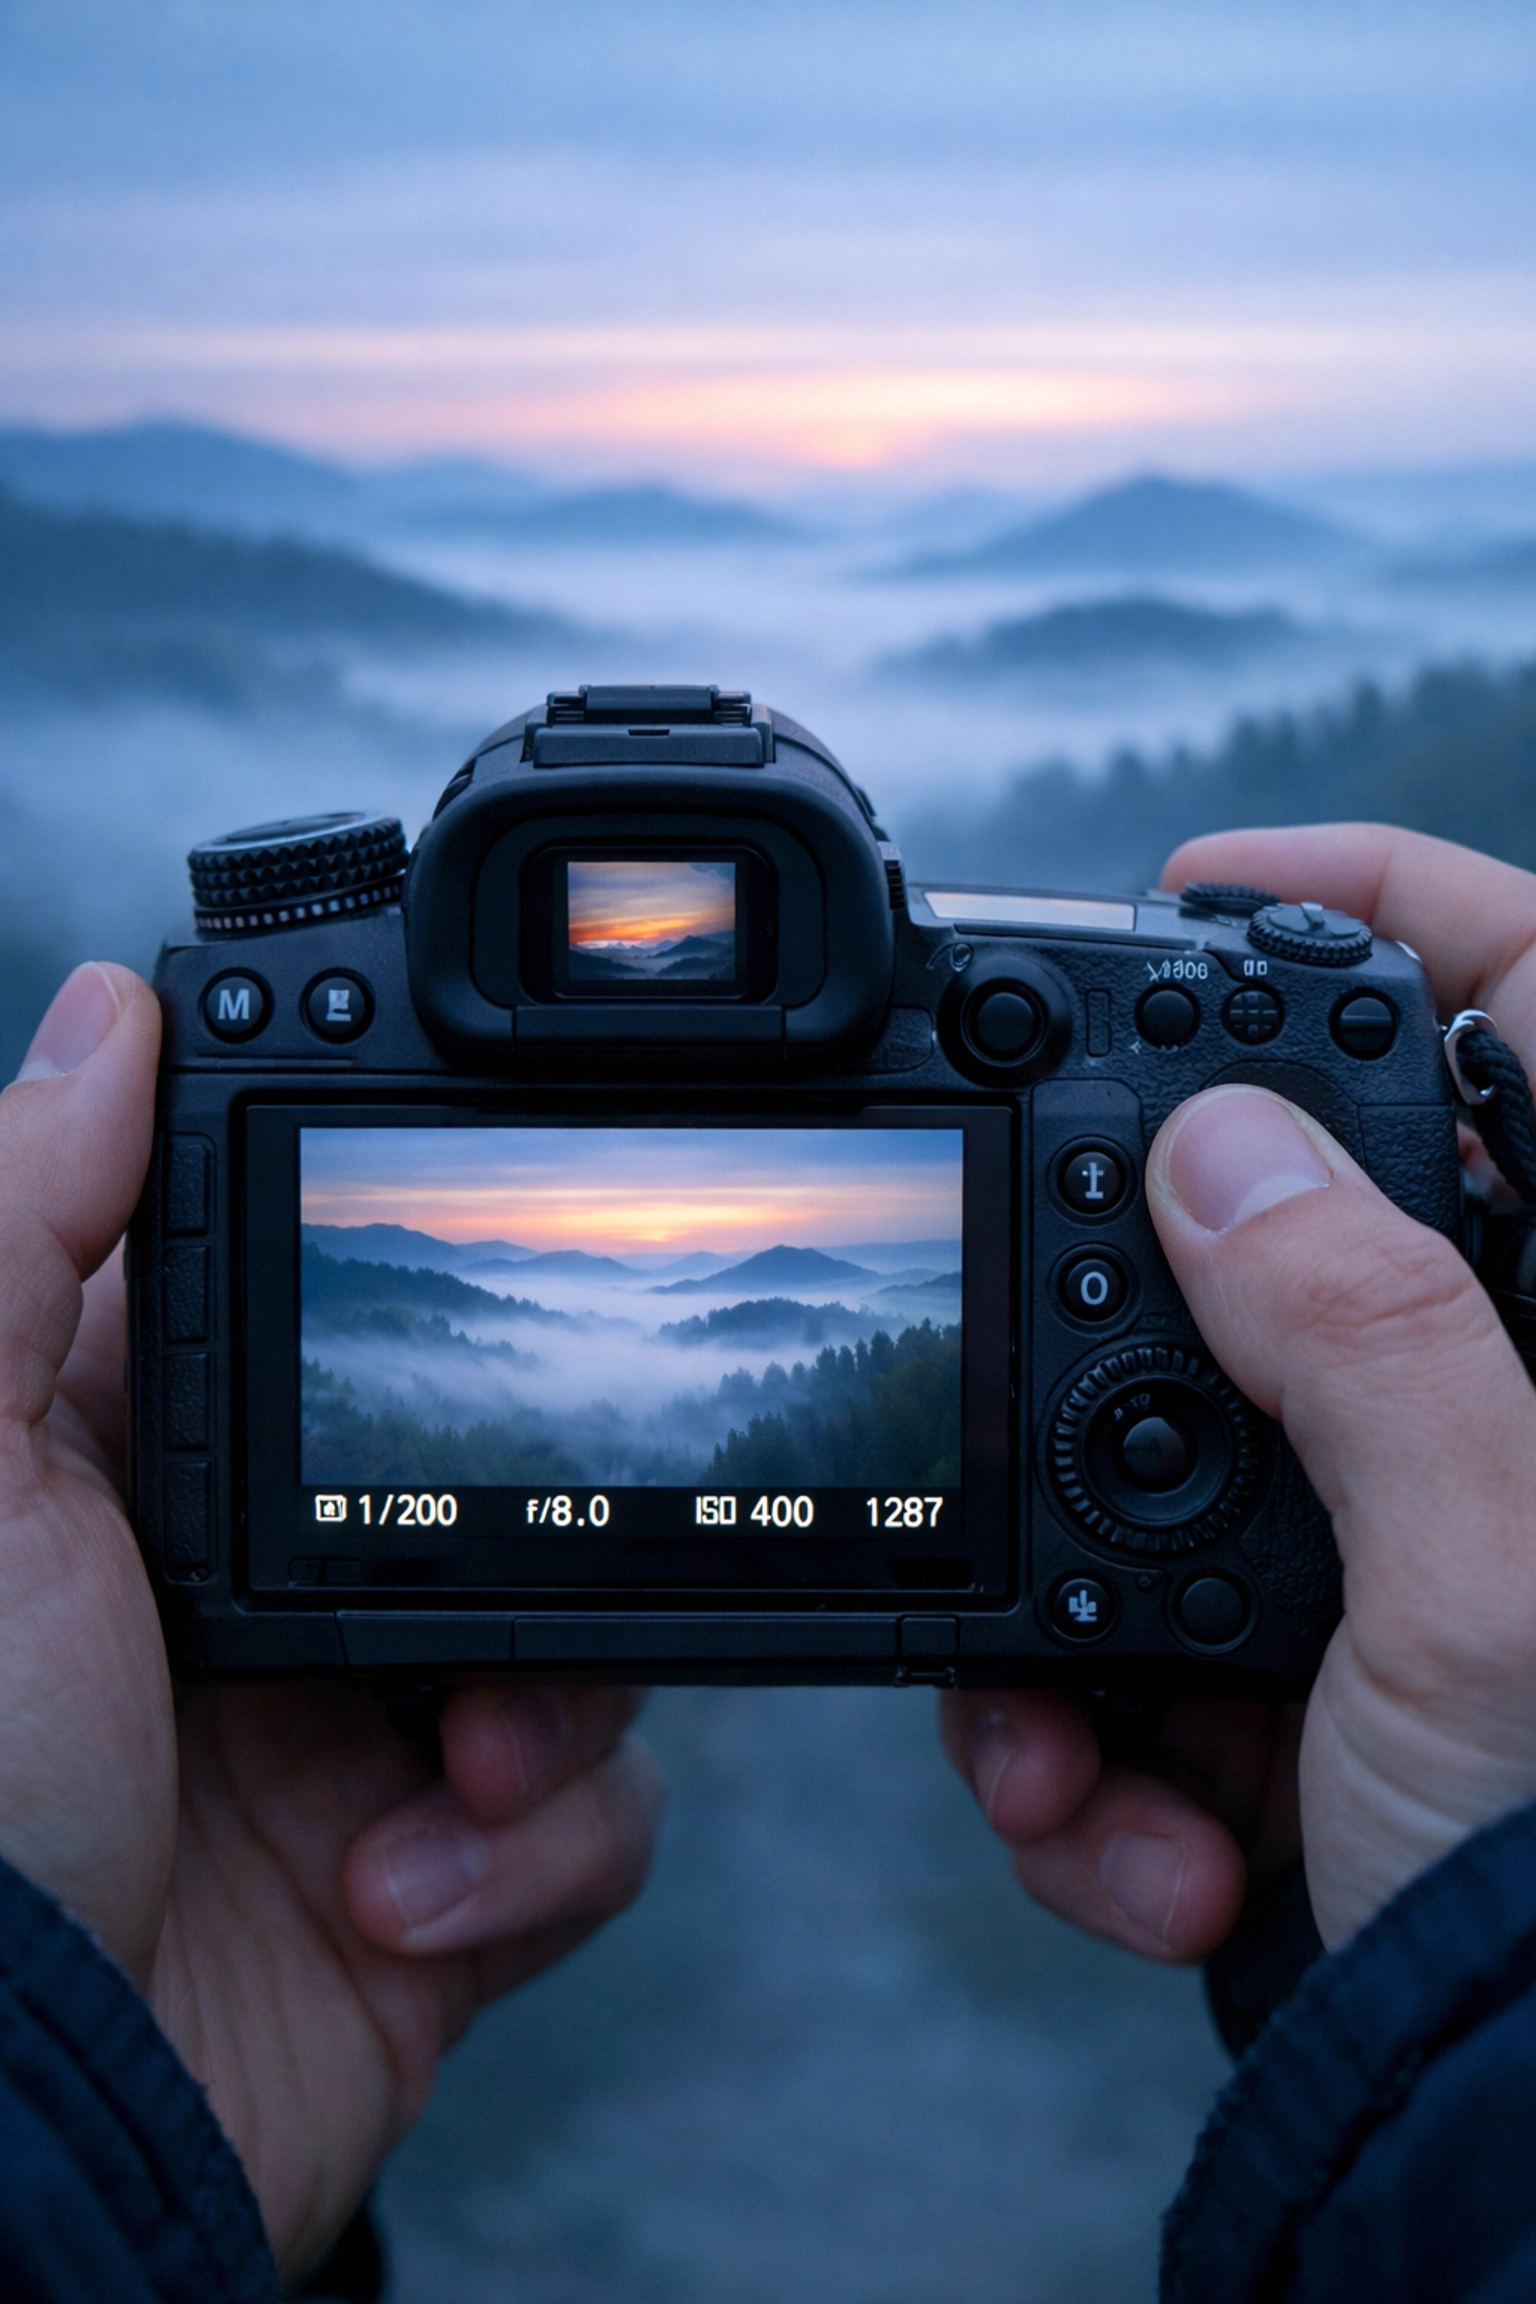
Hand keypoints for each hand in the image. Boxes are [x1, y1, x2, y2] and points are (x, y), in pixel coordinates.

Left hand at [0, 965, 663, 2278]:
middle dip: (542, 1530)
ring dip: (553, 1713)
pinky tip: (408, 1894)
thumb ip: (27, 1226)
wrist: (8, 2143)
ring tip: (457, 1772)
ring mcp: (365, 1742)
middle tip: (480, 1604)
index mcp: (164, 1476)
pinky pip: (595, 1821)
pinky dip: (536, 1860)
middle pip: (509, 1476)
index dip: (412, 1297)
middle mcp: (276, 1591)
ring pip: (584, 1644)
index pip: (338, 1324)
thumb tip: (105, 1017)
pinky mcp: (444, 1883)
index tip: (483, 1271)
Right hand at [944, 825, 1535, 1959]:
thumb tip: (1224, 1146)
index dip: (1392, 901)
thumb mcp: (1484, 1590)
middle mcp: (1508, 1421)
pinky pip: (1155, 1629)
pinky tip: (1147, 1846)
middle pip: (1294, 1240)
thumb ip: (1361, 1334)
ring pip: (1173, 1458)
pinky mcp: (1321, 1669)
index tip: (1217, 884)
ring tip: (1076, 1757)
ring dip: (1075, 1614)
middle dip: (1118, 1324)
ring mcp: (1406, 1545)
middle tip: (1015, 1331)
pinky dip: (1104, 1741)